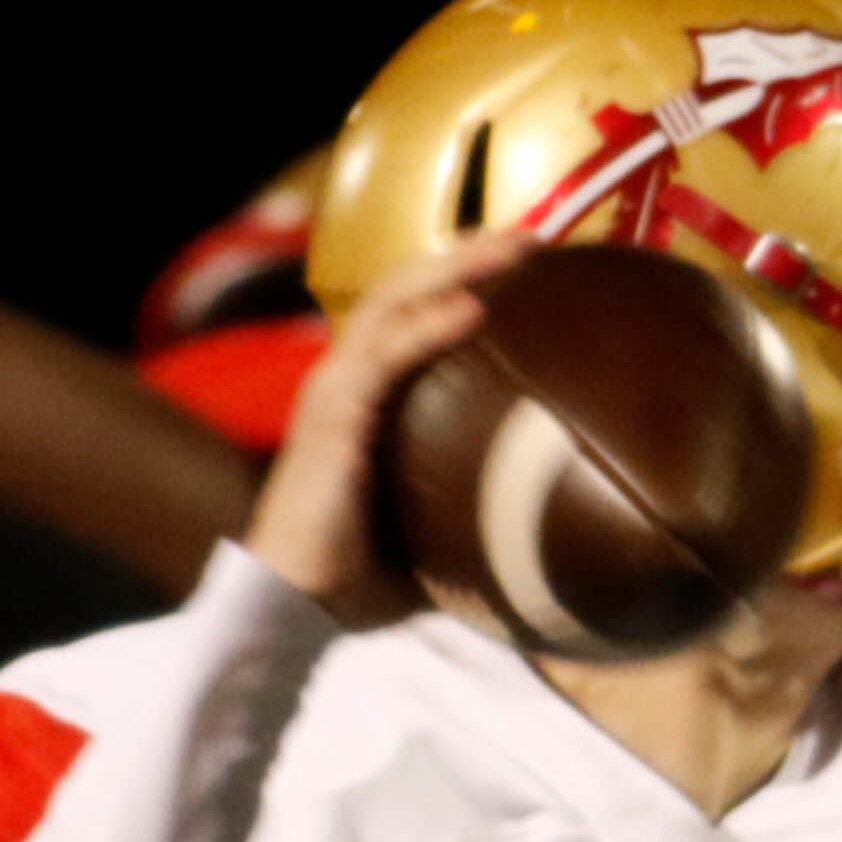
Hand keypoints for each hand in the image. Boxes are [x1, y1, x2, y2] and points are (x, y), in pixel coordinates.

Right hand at [245, 231, 529, 624]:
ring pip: (395, 302)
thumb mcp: (432, 533)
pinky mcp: (333, 416)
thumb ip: (475, 515)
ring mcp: (336, 391)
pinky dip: (430, 325)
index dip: (459, 281)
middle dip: (467, 254)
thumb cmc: (359, 577)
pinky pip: (386, 355)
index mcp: (364, 398)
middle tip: (530, 236)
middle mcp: (346, 379)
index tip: (524, 267)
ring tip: (514, 247)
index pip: (410, 317)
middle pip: (407, 290)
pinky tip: (476, 306)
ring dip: (456, 267)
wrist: (295, 604)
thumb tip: (546, 533)